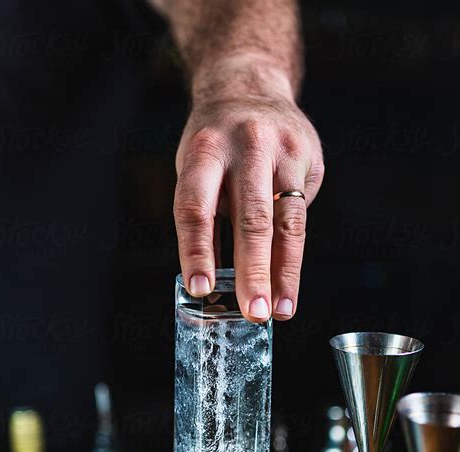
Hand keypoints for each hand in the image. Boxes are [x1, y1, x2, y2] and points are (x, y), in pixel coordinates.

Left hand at [174, 90, 323, 321]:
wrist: (250, 85)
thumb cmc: (216, 143)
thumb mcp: (197, 167)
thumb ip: (206, 215)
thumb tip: (211, 281)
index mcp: (205, 151)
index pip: (197, 207)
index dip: (197, 251)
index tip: (200, 289)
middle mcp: (245, 147)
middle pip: (249, 219)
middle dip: (251, 271)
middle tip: (252, 312)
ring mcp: (282, 151)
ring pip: (284, 223)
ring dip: (282, 274)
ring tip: (278, 312)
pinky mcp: (307, 159)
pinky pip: (301, 219)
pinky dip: (293, 261)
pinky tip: (288, 291)